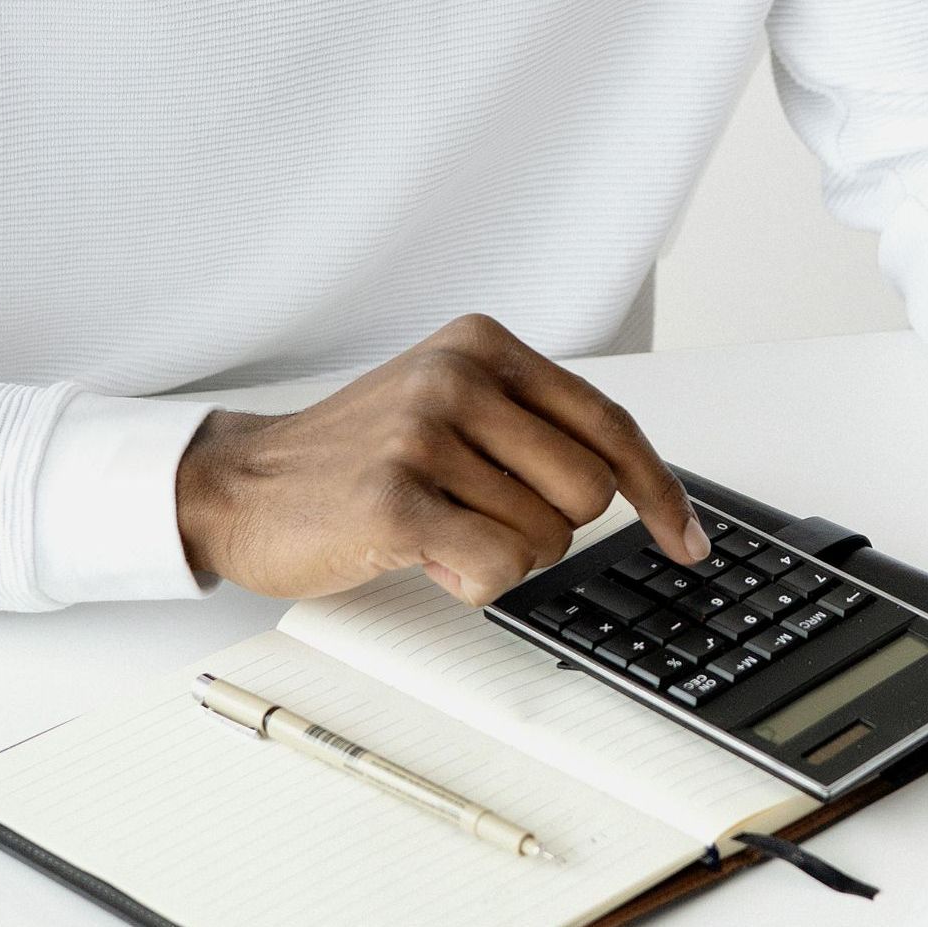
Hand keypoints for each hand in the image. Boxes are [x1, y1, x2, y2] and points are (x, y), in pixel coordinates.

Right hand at [175, 313, 707, 604]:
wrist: (241, 483)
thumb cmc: (357, 456)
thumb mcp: (449, 403)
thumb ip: (531, 421)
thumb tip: (633, 478)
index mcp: (483, 346)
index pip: (609, 423)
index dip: (658, 490)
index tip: (687, 538)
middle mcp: (459, 377)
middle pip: (588, 490)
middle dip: (549, 527)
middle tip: (482, 518)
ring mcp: (424, 434)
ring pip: (545, 538)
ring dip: (500, 556)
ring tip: (439, 529)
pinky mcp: (395, 500)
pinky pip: (498, 568)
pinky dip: (474, 581)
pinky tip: (425, 556)